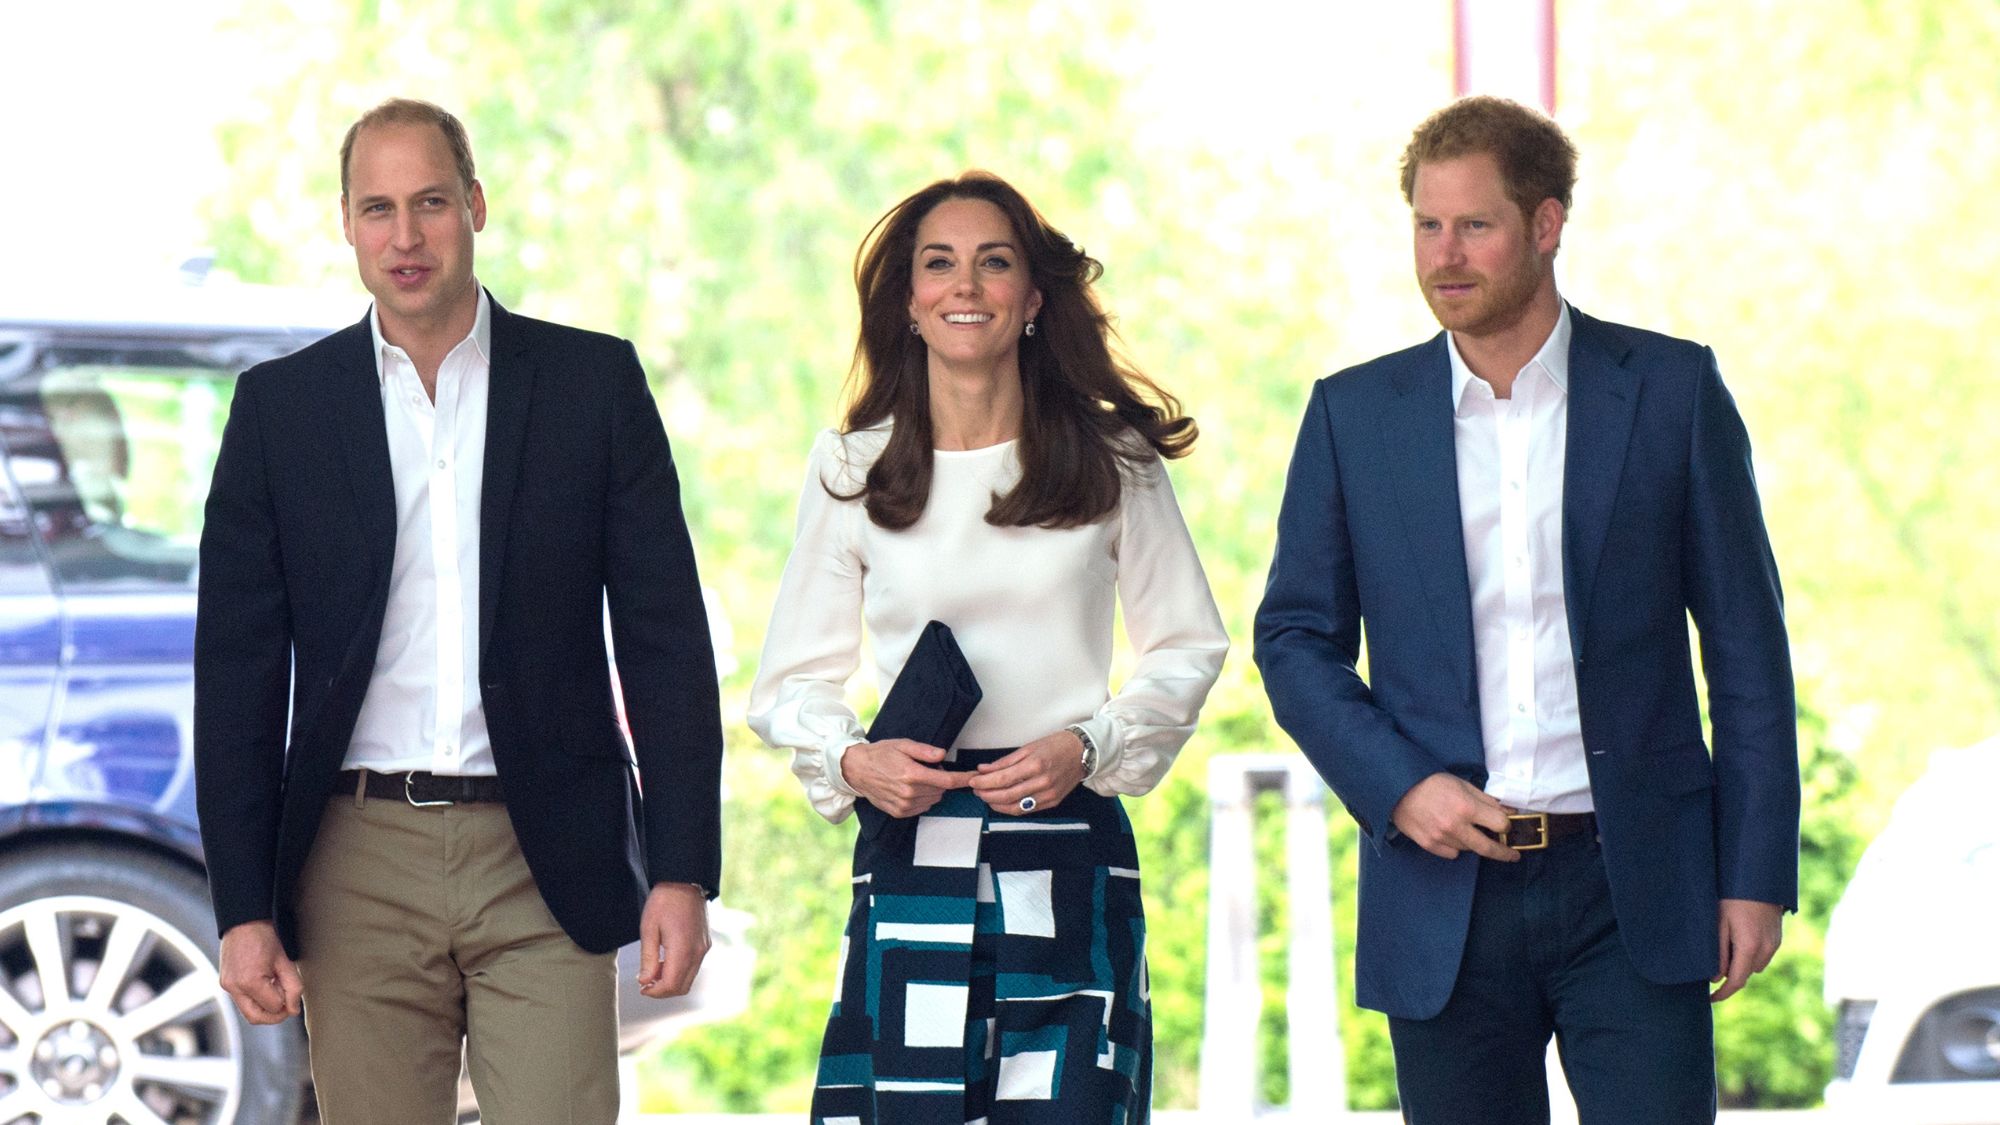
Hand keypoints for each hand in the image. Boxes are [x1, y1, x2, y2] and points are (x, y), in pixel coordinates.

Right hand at [218, 921, 302, 1024]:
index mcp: (250, 982)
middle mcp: (234, 987)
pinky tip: (266, 984)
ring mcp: (227, 985)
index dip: (286, 1003)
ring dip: (265, 1007)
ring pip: (248, 1011)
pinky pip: (242, 1000)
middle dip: (275, 1015)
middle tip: (288, 1004)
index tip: (292, 992)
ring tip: (277, 988)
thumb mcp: (285, 961)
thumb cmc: (266, 936)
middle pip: (256, 1018)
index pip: (273, 1007)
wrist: (244, 920)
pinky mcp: (225, 982)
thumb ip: (293, 987)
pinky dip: (256, 999)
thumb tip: (294, 1010)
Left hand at [637, 882, 709, 998]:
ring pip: (689, 979)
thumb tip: (645, 981)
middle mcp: (697, 952)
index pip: (671, 985)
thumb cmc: (664, 902)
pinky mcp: (705, 944)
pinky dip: (679, 971)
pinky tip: (665, 960)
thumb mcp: (649, 929)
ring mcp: (703, 949)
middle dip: (662, 990)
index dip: (654, 992)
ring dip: (671, 981)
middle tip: (645, 982)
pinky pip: (693, 967)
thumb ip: (647, 958)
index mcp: (683, 949)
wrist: (685, 881)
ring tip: (653, 969)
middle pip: (682, 987)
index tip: (641, 987)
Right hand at [838, 738, 967, 816]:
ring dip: (931, 790)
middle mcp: (909, 792)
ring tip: (915, 777)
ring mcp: (904, 805)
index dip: (963, 779)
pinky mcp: (900, 812)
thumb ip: (925, 751)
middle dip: (940, 779)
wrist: (857, 770)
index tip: (974, 777)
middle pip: (941, 790)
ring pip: (933, 799)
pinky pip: (922, 807)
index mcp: (912, 774)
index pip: (947, 780)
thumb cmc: (880, 755)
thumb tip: (942, 755)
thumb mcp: (903, 745)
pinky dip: (923, 798)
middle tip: (926, 768)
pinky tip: (910, 788)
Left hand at [967, 729, 1086, 814]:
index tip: (973, 781)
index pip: (1002, 779)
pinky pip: (1027, 810)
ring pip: (1015, 807)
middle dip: (986, 795)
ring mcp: (1049, 795)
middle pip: (1006, 796)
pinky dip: (1011, 808)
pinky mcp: (1053, 802)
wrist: (1082, 752)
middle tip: (976, 790)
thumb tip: (983, 769)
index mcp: (1035, 764)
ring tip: (986, 797)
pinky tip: (1002, 802)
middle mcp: (1042, 782)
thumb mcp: (1028, 747)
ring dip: (996, 804)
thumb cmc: (1055, 745)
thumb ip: (1005, 761)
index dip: (984, 782)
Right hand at [1389, 773, 1518, 861]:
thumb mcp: (1463, 784)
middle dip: (1504, 853)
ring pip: (1468, 849)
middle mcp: (1455, 826)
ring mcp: (1441, 837)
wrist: (1398, 788)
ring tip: (1465, 829)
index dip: (1507, 825)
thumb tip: (1509, 812)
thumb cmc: (1432, 783)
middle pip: (1488, 848)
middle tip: (1512, 855)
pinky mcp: (1429, 844)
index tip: (1507, 827)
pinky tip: (1448, 833)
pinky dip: (1454, 846)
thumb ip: (1487, 800)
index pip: (1500, 824)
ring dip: (1473, 842)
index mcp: (1466, 807)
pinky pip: (1451, 853)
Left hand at [1711, 898, 1782, 1002]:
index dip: (1722, 993)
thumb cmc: (1732, 898)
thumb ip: (1718, 953)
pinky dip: (1750, 955)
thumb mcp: (1719, 924)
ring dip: (1741, 965)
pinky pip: (1763, 955)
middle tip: (1710, 968)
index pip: (1736, 981)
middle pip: (1746, 974)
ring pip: (1755, 966)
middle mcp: (1766, 949)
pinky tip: (1738, 940)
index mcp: (1749, 947)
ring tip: (1725, 949)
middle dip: (1730, 976)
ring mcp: (1775, 944)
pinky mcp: (1778, 938)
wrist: (1759, 879)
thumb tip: (1715, 978)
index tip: (1710, 999)